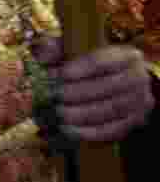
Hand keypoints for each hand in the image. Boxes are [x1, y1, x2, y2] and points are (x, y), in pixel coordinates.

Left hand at [33, 37, 153, 141]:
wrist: (119, 81)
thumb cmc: (90, 65)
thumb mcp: (75, 51)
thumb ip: (57, 50)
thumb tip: (43, 55)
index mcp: (125, 55)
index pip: (103, 61)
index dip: (81, 68)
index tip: (61, 74)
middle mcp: (138, 77)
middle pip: (106, 86)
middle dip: (77, 93)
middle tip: (55, 96)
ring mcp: (139, 101)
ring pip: (110, 109)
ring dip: (81, 114)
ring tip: (58, 113)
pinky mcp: (134, 121)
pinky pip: (112, 130)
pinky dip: (89, 132)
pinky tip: (68, 129)